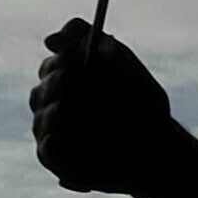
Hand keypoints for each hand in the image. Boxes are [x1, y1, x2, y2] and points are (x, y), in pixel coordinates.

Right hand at [26, 22, 186, 197]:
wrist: (158, 143)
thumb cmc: (138, 99)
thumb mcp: (117, 57)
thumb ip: (83, 36)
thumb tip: (48, 40)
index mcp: (63, 80)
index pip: (49, 68)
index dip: (59, 63)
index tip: (75, 59)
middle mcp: (51, 107)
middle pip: (40, 93)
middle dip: (55, 85)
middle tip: (69, 77)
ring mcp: (52, 135)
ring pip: (41, 120)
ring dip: (54, 113)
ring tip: (67, 108)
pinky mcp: (58, 161)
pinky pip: (47, 151)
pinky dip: (52, 143)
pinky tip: (60, 136)